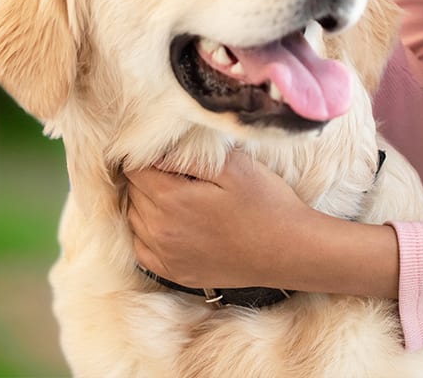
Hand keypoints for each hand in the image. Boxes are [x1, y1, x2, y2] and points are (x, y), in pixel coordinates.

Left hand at [126, 149, 313, 289]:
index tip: (164, 152)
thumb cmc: (267, 204)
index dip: (145, 156)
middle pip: (133, 193)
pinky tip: (172, 224)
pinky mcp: (173, 272)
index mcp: (171, 199)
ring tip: (178, 196)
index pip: (135, 169)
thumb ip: (192, 156)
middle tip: (177, 172)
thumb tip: (157, 151)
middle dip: (148, 179)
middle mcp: (159, 229)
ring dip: (147, 204)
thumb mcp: (236, 168)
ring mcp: (165, 255)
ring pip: (135, 219)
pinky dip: (149, 233)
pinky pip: (142, 248)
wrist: (289, 251)